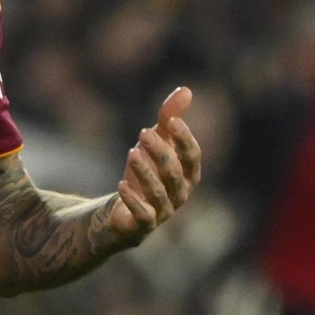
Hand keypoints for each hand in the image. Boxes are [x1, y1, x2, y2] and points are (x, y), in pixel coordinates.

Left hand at [107, 87, 201, 245]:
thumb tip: (187, 90)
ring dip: (145, 172)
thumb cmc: (145, 172)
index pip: (193, 157)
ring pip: (159, 193)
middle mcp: (180, 194)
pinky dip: (133, 200)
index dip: (185, 140)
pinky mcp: (144, 225)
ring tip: (131, 152)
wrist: (124, 212)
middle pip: (175, 173)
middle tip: (142, 132)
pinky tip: (121, 184)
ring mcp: (163, 211)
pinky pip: (143, 214)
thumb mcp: (155, 143)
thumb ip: (169, 118)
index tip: (172, 121)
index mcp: (188, 175)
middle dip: (161, 152)